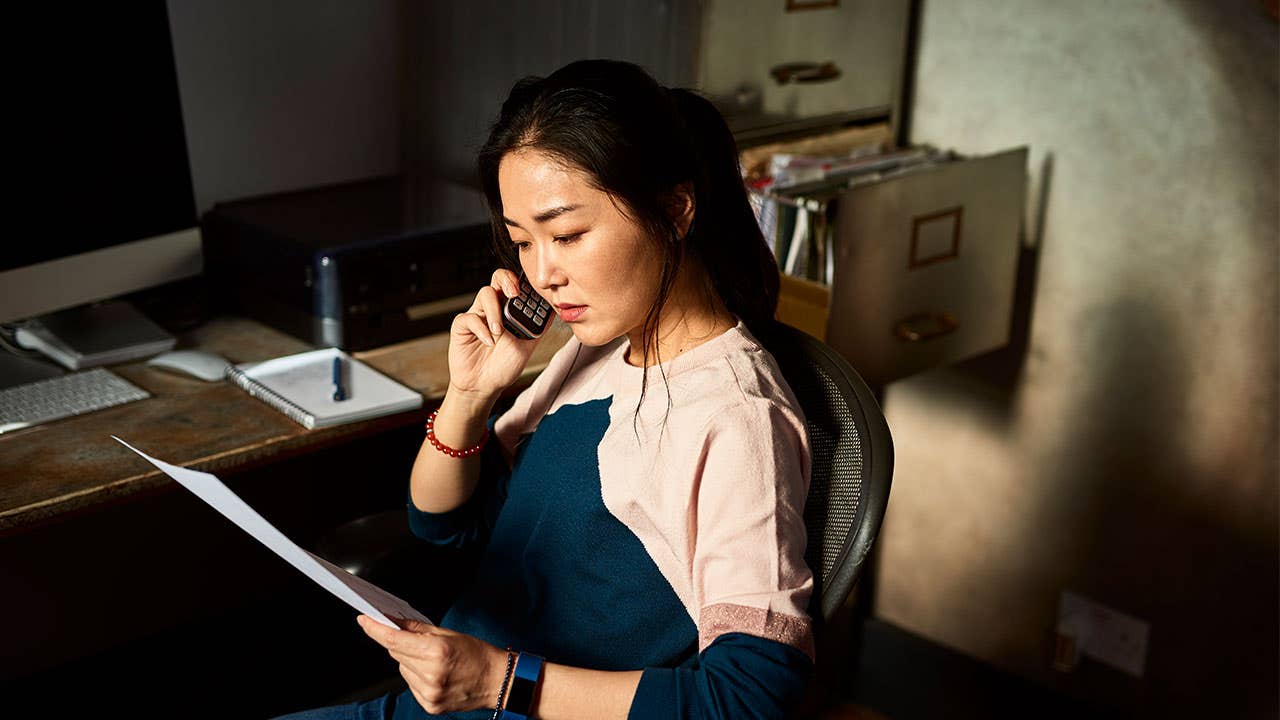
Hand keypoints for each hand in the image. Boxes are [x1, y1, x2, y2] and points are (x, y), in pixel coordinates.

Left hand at [357, 615, 507, 714]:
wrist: (497, 681)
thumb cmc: (478, 654)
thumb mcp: (449, 634)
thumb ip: (417, 629)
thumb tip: (393, 621)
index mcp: (437, 652)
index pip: (394, 640)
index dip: (375, 629)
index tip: (364, 620)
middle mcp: (430, 674)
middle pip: (396, 653)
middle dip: (399, 642)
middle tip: (415, 639)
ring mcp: (429, 693)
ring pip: (402, 669)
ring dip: (409, 660)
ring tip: (433, 659)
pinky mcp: (429, 705)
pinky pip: (410, 684)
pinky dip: (416, 675)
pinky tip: (434, 673)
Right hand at [447, 268, 542, 400]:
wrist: (485, 386)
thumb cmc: (504, 365)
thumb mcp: (528, 345)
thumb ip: (539, 327)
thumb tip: (554, 310)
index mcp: (509, 309)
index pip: (515, 284)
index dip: (523, 281)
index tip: (532, 290)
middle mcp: (493, 308)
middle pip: (497, 278)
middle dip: (507, 280)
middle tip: (514, 293)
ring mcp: (477, 315)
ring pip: (485, 294)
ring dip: (495, 311)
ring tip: (499, 331)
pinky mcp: (462, 325)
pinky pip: (470, 317)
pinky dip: (481, 329)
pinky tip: (489, 342)